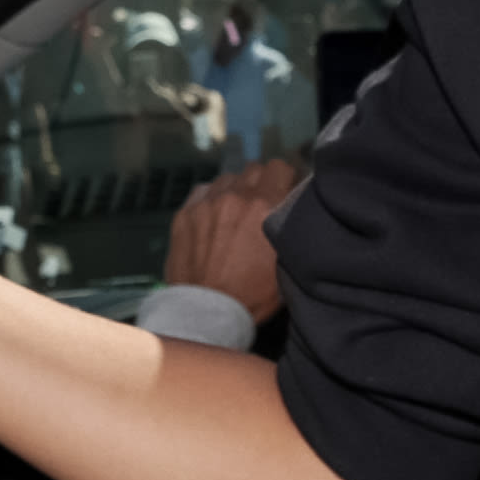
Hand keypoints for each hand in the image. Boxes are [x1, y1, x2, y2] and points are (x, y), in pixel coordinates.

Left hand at [162, 157, 300, 323]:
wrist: (207, 313)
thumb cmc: (253, 294)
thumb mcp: (287, 261)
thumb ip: (290, 226)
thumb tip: (294, 208)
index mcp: (266, 205)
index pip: (280, 167)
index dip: (284, 179)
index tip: (283, 192)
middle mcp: (237, 196)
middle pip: (254, 169)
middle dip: (260, 184)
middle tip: (259, 207)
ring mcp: (207, 202)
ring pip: (228, 179)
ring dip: (235, 191)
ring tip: (234, 215)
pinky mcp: (185, 212)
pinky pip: (203, 191)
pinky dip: (210, 200)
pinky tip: (212, 220)